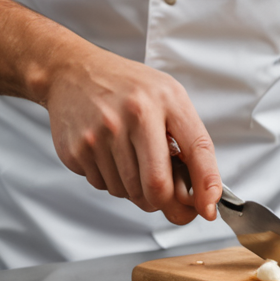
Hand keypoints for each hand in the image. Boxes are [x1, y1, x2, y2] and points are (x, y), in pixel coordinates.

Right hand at [41, 42, 222, 224]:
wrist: (72, 71)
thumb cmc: (125, 87)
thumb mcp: (166, 97)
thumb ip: (185, 141)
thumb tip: (196, 194)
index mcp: (165, 99)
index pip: (196, 150)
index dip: (205, 186)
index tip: (208, 209)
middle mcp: (135, 113)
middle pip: (157, 186)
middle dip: (164, 202)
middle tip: (165, 199)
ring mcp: (103, 132)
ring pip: (129, 192)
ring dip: (135, 189)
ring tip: (129, 158)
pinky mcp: (78, 149)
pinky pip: (103, 187)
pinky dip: (111, 180)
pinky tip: (108, 154)